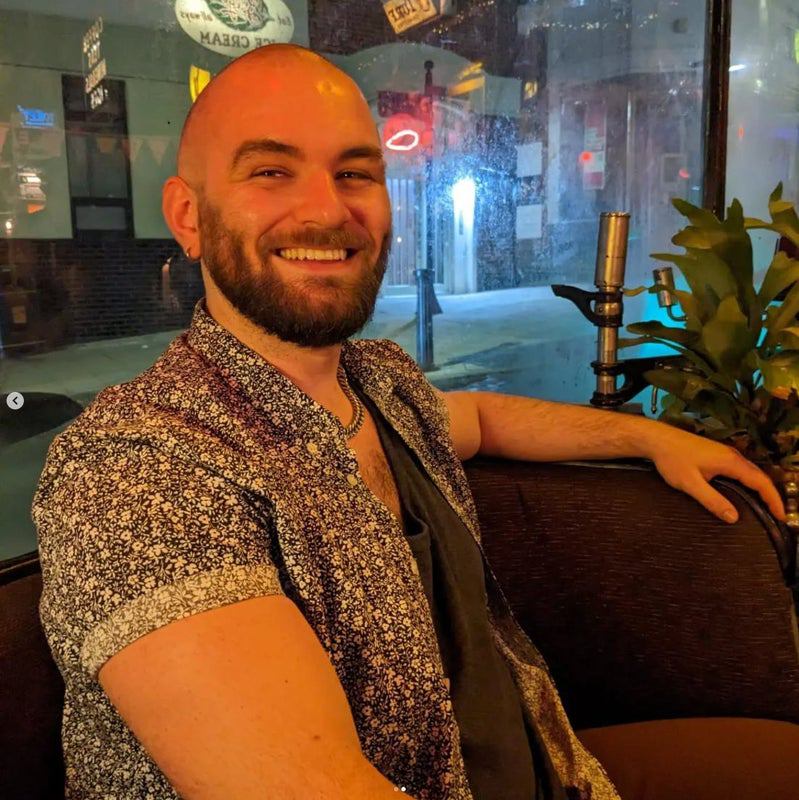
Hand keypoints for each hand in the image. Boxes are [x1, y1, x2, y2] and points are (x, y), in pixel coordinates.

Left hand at [646, 426, 785, 523]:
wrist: (657, 439)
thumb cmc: (672, 460)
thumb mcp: (690, 483)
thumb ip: (712, 500)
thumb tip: (734, 518)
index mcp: (730, 461)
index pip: (761, 482)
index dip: (774, 500)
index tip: (781, 517)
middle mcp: (732, 455)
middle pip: (760, 476)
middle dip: (771, 496)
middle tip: (777, 516)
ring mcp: (725, 453)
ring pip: (751, 472)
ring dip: (761, 488)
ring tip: (766, 507)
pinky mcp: (717, 454)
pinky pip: (741, 469)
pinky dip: (750, 482)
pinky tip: (745, 492)